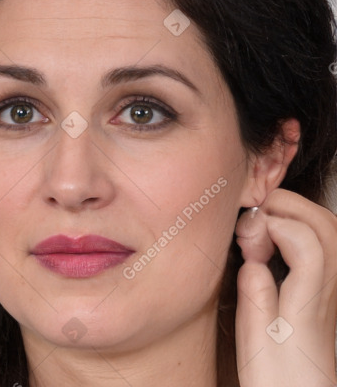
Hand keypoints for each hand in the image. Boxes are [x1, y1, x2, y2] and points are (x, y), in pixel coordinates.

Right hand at [235, 188, 336, 386]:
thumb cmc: (276, 376)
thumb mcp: (254, 335)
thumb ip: (253, 288)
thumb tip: (253, 256)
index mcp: (310, 301)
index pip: (308, 242)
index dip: (274, 226)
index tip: (248, 237)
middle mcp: (329, 288)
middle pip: (325, 224)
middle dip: (286, 206)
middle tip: (254, 218)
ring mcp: (332, 287)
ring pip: (330, 229)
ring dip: (295, 213)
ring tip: (263, 224)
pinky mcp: (326, 288)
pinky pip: (324, 241)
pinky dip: (300, 226)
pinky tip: (276, 239)